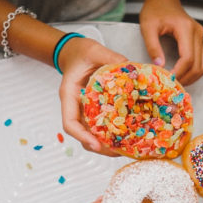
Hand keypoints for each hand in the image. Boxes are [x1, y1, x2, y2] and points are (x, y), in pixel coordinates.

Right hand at [57, 37, 126, 155]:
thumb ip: (112, 59)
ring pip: (91, 134)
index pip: (70, 122)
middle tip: (118, 152)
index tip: (96, 145)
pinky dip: (111, 133)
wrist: (76, 52)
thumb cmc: (82, 52)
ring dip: (106, 144)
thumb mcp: (96, 51)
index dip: (82, 136)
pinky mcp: (94, 110)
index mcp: (69, 94)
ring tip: (125, 148)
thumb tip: (132, 69)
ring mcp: (84, 110)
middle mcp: (75, 106)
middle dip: (99, 147)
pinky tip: (127, 136)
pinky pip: (100, 125)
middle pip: (82, 135)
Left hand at [140, 0, 202, 85]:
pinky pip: (202, 61)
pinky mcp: (200, 41)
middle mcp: (198, 33)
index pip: (188, 58)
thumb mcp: (148, 27)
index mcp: (186, 29)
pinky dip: (194, 71)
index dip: (179, 72)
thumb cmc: (155, 10)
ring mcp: (201, 37)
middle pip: (198, 65)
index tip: (168, 80)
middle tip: (172, 86)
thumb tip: (160, 66)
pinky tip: (182, 75)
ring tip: (177, 82)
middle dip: (186, 78)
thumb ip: (153, 46)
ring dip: (192, 77)